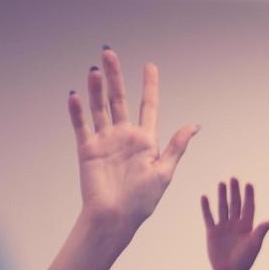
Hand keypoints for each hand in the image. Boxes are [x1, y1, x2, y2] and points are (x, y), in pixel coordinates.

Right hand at [68, 47, 197, 233]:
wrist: (116, 217)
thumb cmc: (143, 200)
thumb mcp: (165, 171)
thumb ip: (176, 146)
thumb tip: (194, 126)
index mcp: (146, 141)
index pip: (148, 106)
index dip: (149, 85)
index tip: (150, 65)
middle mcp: (124, 137)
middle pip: (119, 99)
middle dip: (115, 76)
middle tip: (109, 52)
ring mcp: (105, 141)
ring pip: (100, 107)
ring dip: (96, 88)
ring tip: (95, 68)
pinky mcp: (88, 149)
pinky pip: (81, 126)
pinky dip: (77, 111)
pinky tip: (75, 94)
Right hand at [202, 178, 268, 269]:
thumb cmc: (245, 260)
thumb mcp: (254, 244)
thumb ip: (261, 231)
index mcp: (248, 227)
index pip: (248, 207)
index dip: (248, 196)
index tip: (249, 184)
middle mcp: (236, 225)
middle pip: (235, 204)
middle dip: (235, 192)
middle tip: (234, 178)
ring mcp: (224, 228)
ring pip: (223, 208)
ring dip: (222, 196)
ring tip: (221, 183)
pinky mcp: (212, 232)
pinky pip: (209, 217)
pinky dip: (206, 207)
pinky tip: (205, 197)